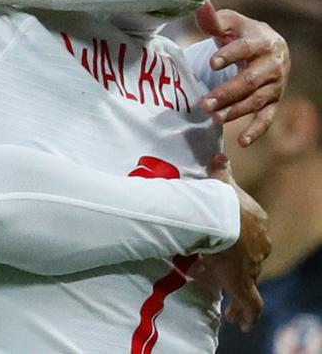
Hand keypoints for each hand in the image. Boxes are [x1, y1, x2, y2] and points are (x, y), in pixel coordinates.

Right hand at [191, 153, 269, 331]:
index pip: (251, 234)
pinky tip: (241, 324)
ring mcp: (253, 265)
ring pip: (251, 280)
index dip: (238, 241)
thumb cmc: (220, 201)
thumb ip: (222, 171)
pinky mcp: (244, 283)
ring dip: (241, 292)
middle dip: (238, 266)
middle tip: (220, 272)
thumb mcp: (220, 184)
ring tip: (233, 306)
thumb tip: (222, 155)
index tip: (225, 247)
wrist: (223, 219)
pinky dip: (247, 314)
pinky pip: (250, 304)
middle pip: (251, 258)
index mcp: (256, 222)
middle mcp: (260, 246)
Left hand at [195, 2, 289, 145]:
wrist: (267, 45)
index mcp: (262, 42)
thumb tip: (199, 2)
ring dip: (236, 110)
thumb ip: (212, 18)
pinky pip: (267, 118)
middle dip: (228, 92)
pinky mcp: (274, 101)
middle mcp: (273, 65)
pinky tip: (242, 141)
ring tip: (213, 117)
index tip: (211, 63)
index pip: (246, 49)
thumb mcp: (229, 23)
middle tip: (205, 102)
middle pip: (251, 80)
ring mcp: (275, 85)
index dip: (230, 55)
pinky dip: (257, 130)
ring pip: (257, 100)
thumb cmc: (241, 32)